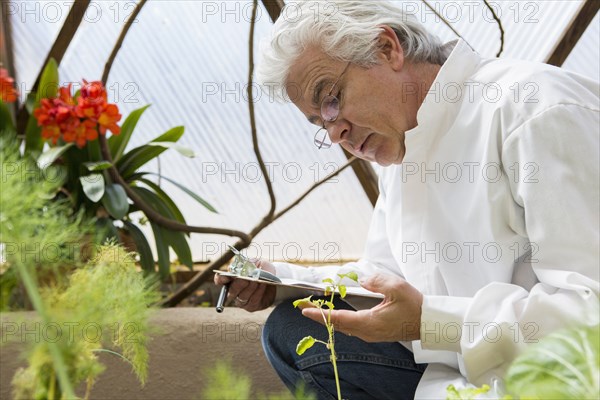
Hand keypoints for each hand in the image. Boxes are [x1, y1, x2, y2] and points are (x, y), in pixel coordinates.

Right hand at [213, 259, 276, 311]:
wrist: (274, 279)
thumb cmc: (262, 269)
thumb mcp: (257, 262)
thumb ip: (249, 262)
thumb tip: (244, 266)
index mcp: (231, 278)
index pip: (220, 280)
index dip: (220, 279)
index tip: (226, 276)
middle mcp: (233, 291)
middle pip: (231, 290)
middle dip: (239, 283)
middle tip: (246, 277)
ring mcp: (241, 300)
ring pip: (242, 296)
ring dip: (250, 287)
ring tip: (256, 280)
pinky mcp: (251, 307)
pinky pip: (253, 300)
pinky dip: (258, 292)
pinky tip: (262, 284)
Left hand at [301, 274, 422, 341]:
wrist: (429, 322)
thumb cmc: (415, 306)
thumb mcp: (396, 288)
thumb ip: (376, 281)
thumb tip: (362, 279)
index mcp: (369, 323)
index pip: (338, 319)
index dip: (320, 315)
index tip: (304, 310)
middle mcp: (367, 332)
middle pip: (338, 325)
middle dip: (321, 316)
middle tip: (305, 307)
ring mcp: (371, 334)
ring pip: (344, 327)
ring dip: (330, 319)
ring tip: (317, 310)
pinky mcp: (375, 333)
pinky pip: (352, 328)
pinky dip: (341, 321)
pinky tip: (337, 315)